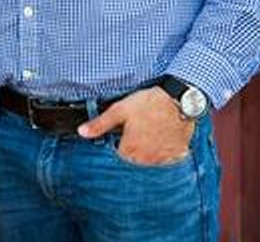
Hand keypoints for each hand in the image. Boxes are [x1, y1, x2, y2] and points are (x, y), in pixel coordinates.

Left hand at [77, 86, 193, 165]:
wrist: (178, 100)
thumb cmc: (148, 103)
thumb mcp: (119, 110)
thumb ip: (100, 124)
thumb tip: (81, 132)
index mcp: (129, 150)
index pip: (120, 152)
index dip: (124, 138)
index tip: (130, 127)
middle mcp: (146, 159)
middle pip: (136, 157)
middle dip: (136, 145)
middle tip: (143, 126)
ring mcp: (163, 158)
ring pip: (152, 158)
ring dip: (151, 149)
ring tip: (154, 128)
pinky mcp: (178, 154)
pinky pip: (169, 158)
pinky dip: (167, 149)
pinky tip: (167, 135)